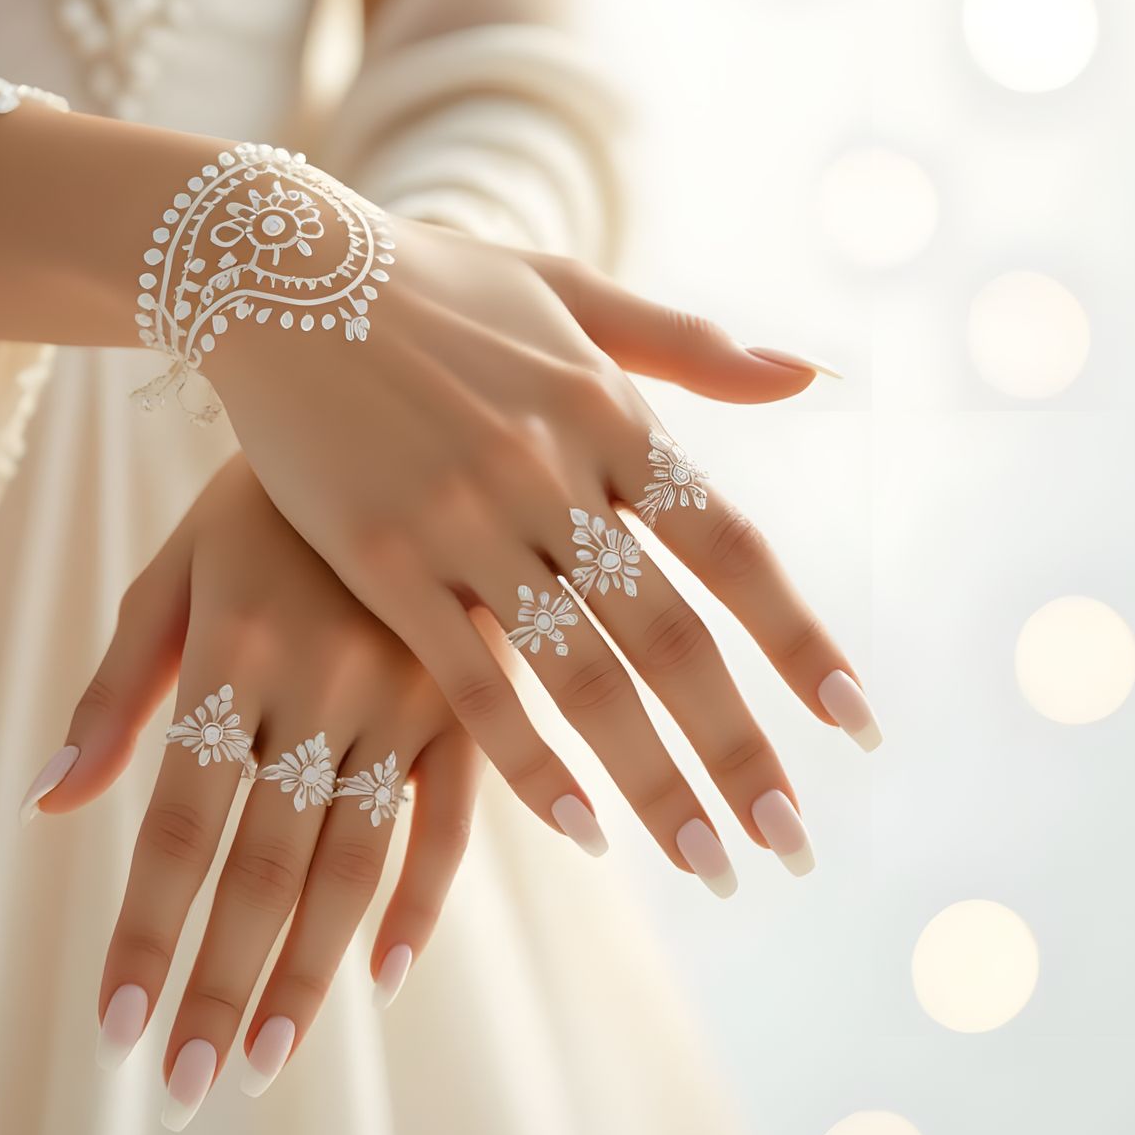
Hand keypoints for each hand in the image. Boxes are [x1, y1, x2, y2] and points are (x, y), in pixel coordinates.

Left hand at [25, 456, 481, 1125]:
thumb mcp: (177, 569)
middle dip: (221, 984)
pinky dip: (425, 895)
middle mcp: (321, 685)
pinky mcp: (471, 695)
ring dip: (307, 969)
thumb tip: (47, 805)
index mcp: (233, 652)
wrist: (386, 386)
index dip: (147, 934)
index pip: (177, 826)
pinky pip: (456, 813)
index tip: (118, 1034)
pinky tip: (387, 974)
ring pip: (353, 859)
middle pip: (263, 865)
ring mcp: (407, 694)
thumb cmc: (260, 494)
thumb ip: (118, 688)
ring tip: (267, 1060)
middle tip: (189, 1089)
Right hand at [206, 217, 878, 879]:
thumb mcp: (570, 289)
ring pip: (583, 677)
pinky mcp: (382, 562)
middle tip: (791, 846)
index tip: (856, 724)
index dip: (799, 640)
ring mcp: (464, 522)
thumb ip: (688, 344)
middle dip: (740, 750)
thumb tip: (810, 374)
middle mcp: (550, 473)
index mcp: (607, 412)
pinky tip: (582, 830)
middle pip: (671, 637)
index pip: (731, 548)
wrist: (279, 269)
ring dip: (656, 782)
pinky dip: (532, 761)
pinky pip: (473, 681)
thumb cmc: (434, 281)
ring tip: (710, 866)